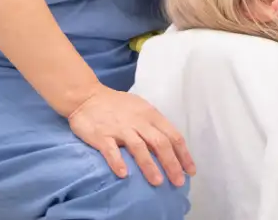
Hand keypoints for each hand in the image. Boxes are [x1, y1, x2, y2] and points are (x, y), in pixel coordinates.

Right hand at [67, 85, 195, 188]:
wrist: (87, 96)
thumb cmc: (117, 105)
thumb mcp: (140, 109)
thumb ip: (153, 126)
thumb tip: (170, 148)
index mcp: (150, 114)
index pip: (172, 134)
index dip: (183, 154)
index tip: (190, 171)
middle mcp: (138, 120)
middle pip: (159, 142)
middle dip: (171, 163)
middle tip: (178, 182)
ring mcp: (120, 128)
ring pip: (139, 147)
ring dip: (149, 165)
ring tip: (157, 182)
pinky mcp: (102, 135)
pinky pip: (111, 150)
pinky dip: (118, 162)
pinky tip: (124, 174)